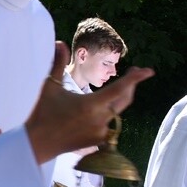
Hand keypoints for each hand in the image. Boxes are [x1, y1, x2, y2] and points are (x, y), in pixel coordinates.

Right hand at [26, 42, 153, 163]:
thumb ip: (58, 63)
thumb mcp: (50, 85)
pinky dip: (108, 113)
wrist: (37, 143)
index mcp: (91, 104)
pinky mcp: (97, 140)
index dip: (135, 78)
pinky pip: (110, 124)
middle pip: (125, 99)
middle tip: (134, 72)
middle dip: (132, 84)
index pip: (120, 88)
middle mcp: (100, 119)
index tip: (149, 71)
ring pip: (117, 111)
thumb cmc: (42, 112)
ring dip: (118, 99)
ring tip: (115, 89)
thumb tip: (59, 42)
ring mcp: (100, 132)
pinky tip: (102, 109)